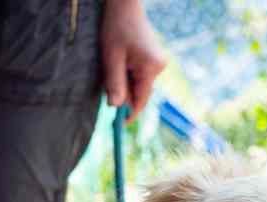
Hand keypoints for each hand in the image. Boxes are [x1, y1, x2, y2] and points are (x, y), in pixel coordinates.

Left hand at [99, 0, 166, 121]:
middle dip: (123, 91)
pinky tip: (120, 59)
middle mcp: (159, 67)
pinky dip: (128, 73)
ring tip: (113, 62)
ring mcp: (158, 63)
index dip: (130, 113)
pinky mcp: (154, 59)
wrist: (125, 5)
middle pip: (140, 91)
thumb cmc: (116, 27)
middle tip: (107, 81)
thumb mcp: (111, 57)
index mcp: (151, 68)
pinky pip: (139, 74)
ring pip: (138, 83)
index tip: (121, 124)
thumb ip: (114, 83)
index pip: (141, 99)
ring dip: (124, 81)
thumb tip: (115, 107)